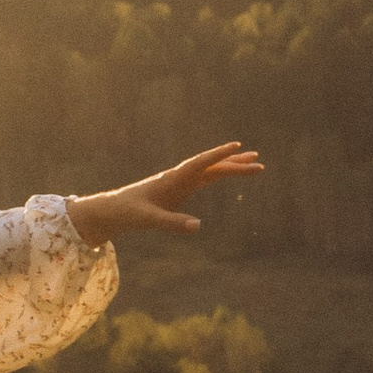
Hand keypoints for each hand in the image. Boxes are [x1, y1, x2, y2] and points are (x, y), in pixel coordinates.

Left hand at [64, 143, 262, 243]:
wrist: (112, 211)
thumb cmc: (128, 213)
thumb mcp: (149, 220)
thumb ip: (172, 223)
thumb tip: (198, 226)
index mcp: (172, 179)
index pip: (200, 163)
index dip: (218, 155)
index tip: (236, 146)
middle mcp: (179, 177)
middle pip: (212, 166)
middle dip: (235, 163)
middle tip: (259, 161)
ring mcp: (180, 182)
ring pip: (211, 171)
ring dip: (231, 166)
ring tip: (254, 162)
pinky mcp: (179, 190)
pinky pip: (204, 179)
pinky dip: (219, 174)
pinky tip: (229, 173)